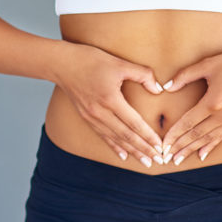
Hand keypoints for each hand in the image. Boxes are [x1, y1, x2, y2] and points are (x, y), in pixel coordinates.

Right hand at [52, 42, 164, 167]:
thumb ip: (142, 75)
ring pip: (116, 139)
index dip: (148, 136)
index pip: (134, 123)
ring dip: (132, 151)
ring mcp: (92, 117)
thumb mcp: (119, 63)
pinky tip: (124, 156)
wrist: (61, 64)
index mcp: (110, 99)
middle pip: (126, 136)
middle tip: (159, 160)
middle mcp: (100, 112)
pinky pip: (103, 136)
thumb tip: (158, 89)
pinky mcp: (86, 118)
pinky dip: (115, 147)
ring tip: (146, 161)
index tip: (160, 146)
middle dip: (144, 149)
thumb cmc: (90, 60)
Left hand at [160, 44, 221, 165]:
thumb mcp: (208, 64)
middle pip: (196, 135)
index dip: (174, 134)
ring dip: (192, 150)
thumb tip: (167, 87)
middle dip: (180, 147)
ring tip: (179, 159)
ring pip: (208, 139)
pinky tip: (201, 155)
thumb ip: (185, 76)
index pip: (188, 123)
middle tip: (166, 157)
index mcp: (214, 101)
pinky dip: (210, 146)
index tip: (163, 144)